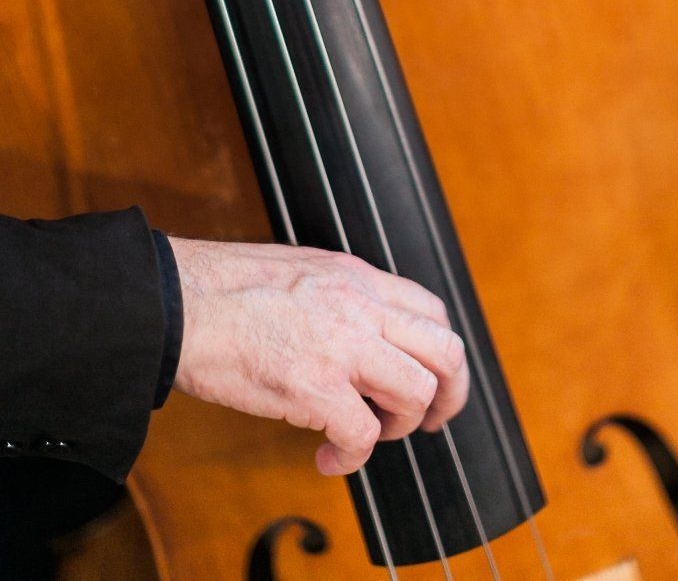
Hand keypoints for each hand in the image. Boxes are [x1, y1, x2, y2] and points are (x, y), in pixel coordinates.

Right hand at [168, 237, 468, 475]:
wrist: (177, 301)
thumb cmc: (221, 288)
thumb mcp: (301, 269)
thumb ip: (339, 296)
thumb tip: (356, 332)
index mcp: (356, 277)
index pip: (430, 309)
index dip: (439, 351)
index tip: (428, 378)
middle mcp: (360, 306)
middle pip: (445, 351)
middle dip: (448, 395)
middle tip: (425, 422)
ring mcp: (342, 346)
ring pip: (417, 393)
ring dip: (399, 426)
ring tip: (368, 435)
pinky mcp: (315, 388)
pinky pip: (364, 436)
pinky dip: (351, 459)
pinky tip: (326, 460)